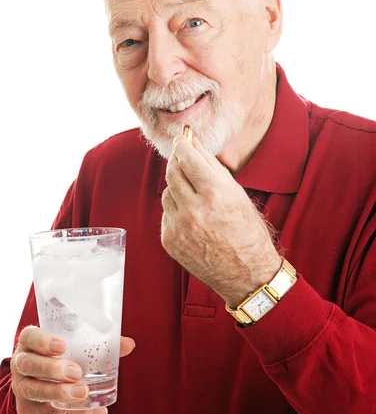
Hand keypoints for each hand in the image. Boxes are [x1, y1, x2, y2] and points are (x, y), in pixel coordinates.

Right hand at [10, 326, 135, 413]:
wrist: (43, 384)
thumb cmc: (61, 356)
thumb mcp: (73, 346)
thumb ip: (100, 343)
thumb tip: (129, 344)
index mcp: (29, 342)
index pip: (29, 337)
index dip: (43, 341)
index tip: (62, 346)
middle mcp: (21, 363)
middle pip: (29, 365)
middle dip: (52, 369)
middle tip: (76, 372)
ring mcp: (22, 388)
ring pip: (34, 391)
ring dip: (59, 392)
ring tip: (83, 392)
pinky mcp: (29, 410)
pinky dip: (75, 413)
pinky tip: (96, 412)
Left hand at [161, 135, 281, 307]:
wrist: (246, 274)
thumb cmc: (247, 231)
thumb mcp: (237, 194)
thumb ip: (212, 167)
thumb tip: (194, 144)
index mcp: (215, 195)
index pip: (188, 158)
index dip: (182, 144)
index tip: (182, 139)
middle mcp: (194, 211)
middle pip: (172, 172)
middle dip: (177, 161)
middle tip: (183, 158)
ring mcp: (179, 227)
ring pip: (167, 192)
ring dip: (177, 187)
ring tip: (194, 194)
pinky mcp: (169, 240)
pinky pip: (167, 213)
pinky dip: (176, 209)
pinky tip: (192, 216)